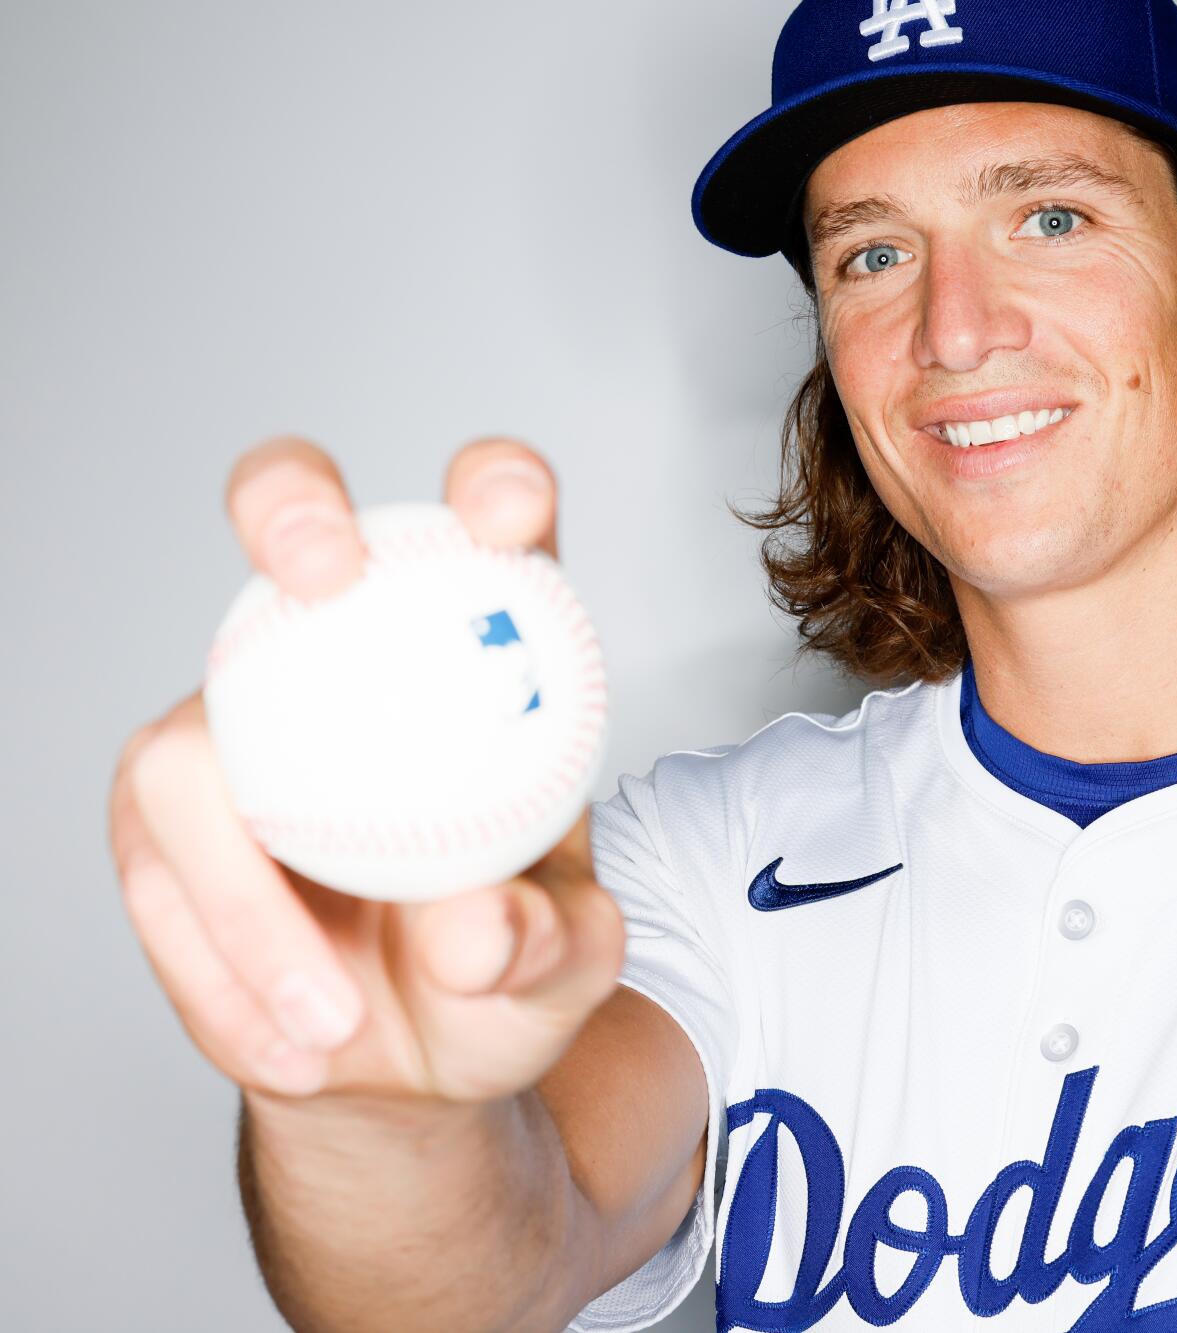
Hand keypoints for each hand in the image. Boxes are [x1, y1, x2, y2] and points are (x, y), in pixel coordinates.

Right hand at [107, 436, 626, 1110]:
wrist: (414, 1059)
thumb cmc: (510, 968)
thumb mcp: (568, 965)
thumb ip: (546, 939)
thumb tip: (474, 927)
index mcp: (483, 642)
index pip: (493, 523)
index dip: (494, 485)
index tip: (503, 518)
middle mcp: (348, 650)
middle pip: (293, 518)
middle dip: (289, 505)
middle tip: (317, 573)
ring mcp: (241, 716)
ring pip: (188, 750)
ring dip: (249, 906)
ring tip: (334, 1022)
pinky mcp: (164, 804)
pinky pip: (160, 879)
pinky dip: (226, 979)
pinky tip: (295, 1045)